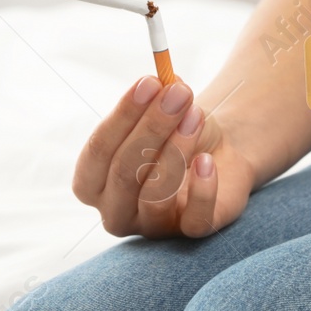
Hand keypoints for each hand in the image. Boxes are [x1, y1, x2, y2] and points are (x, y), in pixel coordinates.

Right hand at [72, 75, 255, 237]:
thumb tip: (162, 79)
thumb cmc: (177, 132)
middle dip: (153, 127)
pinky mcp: (188, 232)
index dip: (123, 115)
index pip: (97, 151)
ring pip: (154, 196)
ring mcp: (150, 227)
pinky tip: (207, 161)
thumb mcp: (165, 109)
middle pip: (123, 173)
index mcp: (92, 181)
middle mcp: (114, 210)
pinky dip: (202, 188)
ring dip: (177, 150)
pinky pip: (193, 220)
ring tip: (196, 115)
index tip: (150, 81)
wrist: (219, 154)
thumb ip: (158, 94)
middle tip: (180, 93)